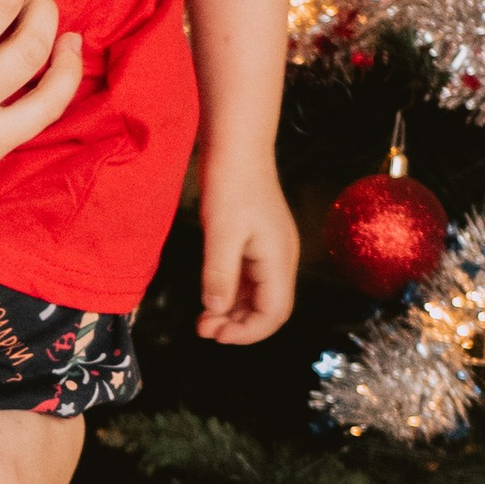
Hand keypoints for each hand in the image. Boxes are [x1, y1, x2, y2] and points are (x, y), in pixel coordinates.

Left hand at [198, 158, 299, 342]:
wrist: (238, 147)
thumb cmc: (231, 185)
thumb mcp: (220, 233)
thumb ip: (219, 275)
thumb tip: (215, 312)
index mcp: (279, 260)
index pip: (275, 313)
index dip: (248, 333)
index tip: (217, 336)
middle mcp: (281, 260)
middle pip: (269, 309)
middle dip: (239, 326)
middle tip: (204, 330)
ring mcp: (271, 252)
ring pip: (258, 297)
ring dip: (233, 312)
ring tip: (203, 320)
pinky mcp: (259, 245)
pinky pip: (250, 280)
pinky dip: (232, 294)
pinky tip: (210, 299)